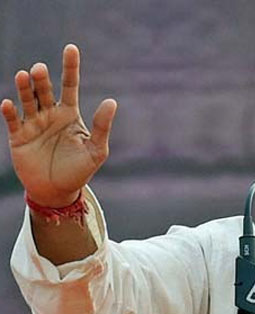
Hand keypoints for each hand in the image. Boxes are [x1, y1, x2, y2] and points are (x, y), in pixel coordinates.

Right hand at [1, 44, 116, 207]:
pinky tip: (9, 103)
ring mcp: (33, 124)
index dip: (70, 67)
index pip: (70, 85)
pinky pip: (13, 120)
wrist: (58, 191)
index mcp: (70, 114)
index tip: (71, 48)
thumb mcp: (96, 150)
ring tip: (25, 76)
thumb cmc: (80, 170)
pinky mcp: (19, 137)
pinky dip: (10, 111)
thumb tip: (112, 101)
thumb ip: (102, 126)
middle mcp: (50, 114)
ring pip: (27, 100)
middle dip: (42, 79)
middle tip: (40, 70)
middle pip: (45, 89)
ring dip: (24, 88)